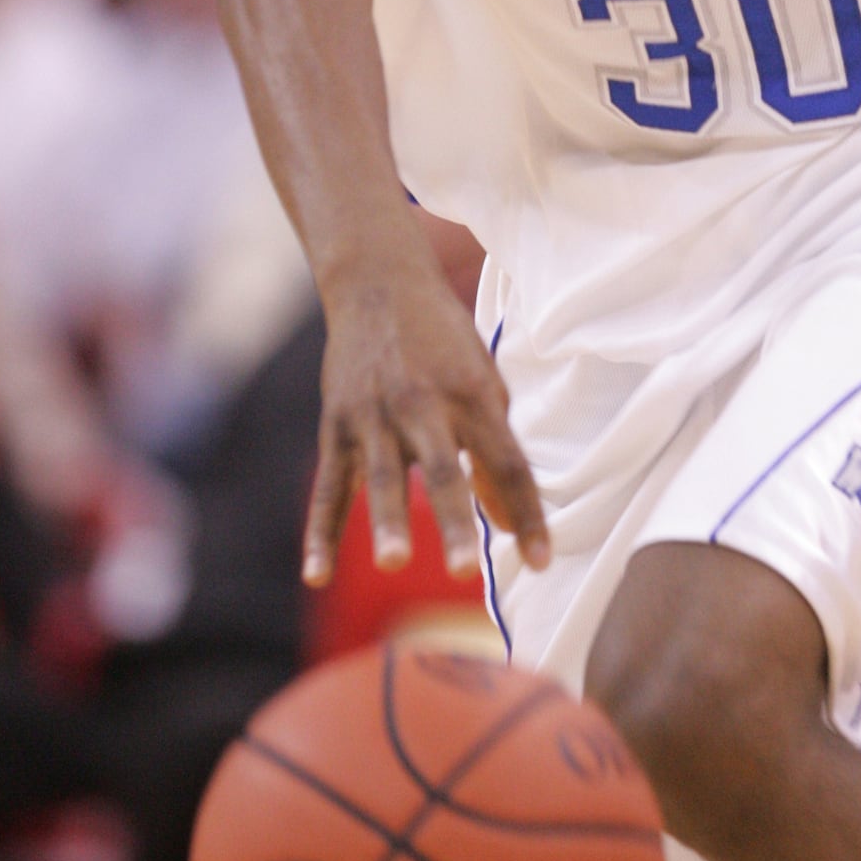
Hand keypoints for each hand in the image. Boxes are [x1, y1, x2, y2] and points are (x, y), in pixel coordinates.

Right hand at [302, 258, 548, 587]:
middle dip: (455, 522)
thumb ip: (496, 450)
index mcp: (473, 394)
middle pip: (445, 471)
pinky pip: (328, 488)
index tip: (542, 562)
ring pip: (383, 477)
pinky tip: (318, 576)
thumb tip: (508, 522)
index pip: (508, 462)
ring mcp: (375, 415)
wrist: (379, 284)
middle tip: (467, 573)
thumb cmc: (444, 343)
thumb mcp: (482, 383)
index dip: (527, 513)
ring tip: (395, 562)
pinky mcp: (335, 424)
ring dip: (388, 522)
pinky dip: (320, 533)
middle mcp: (425, 404)